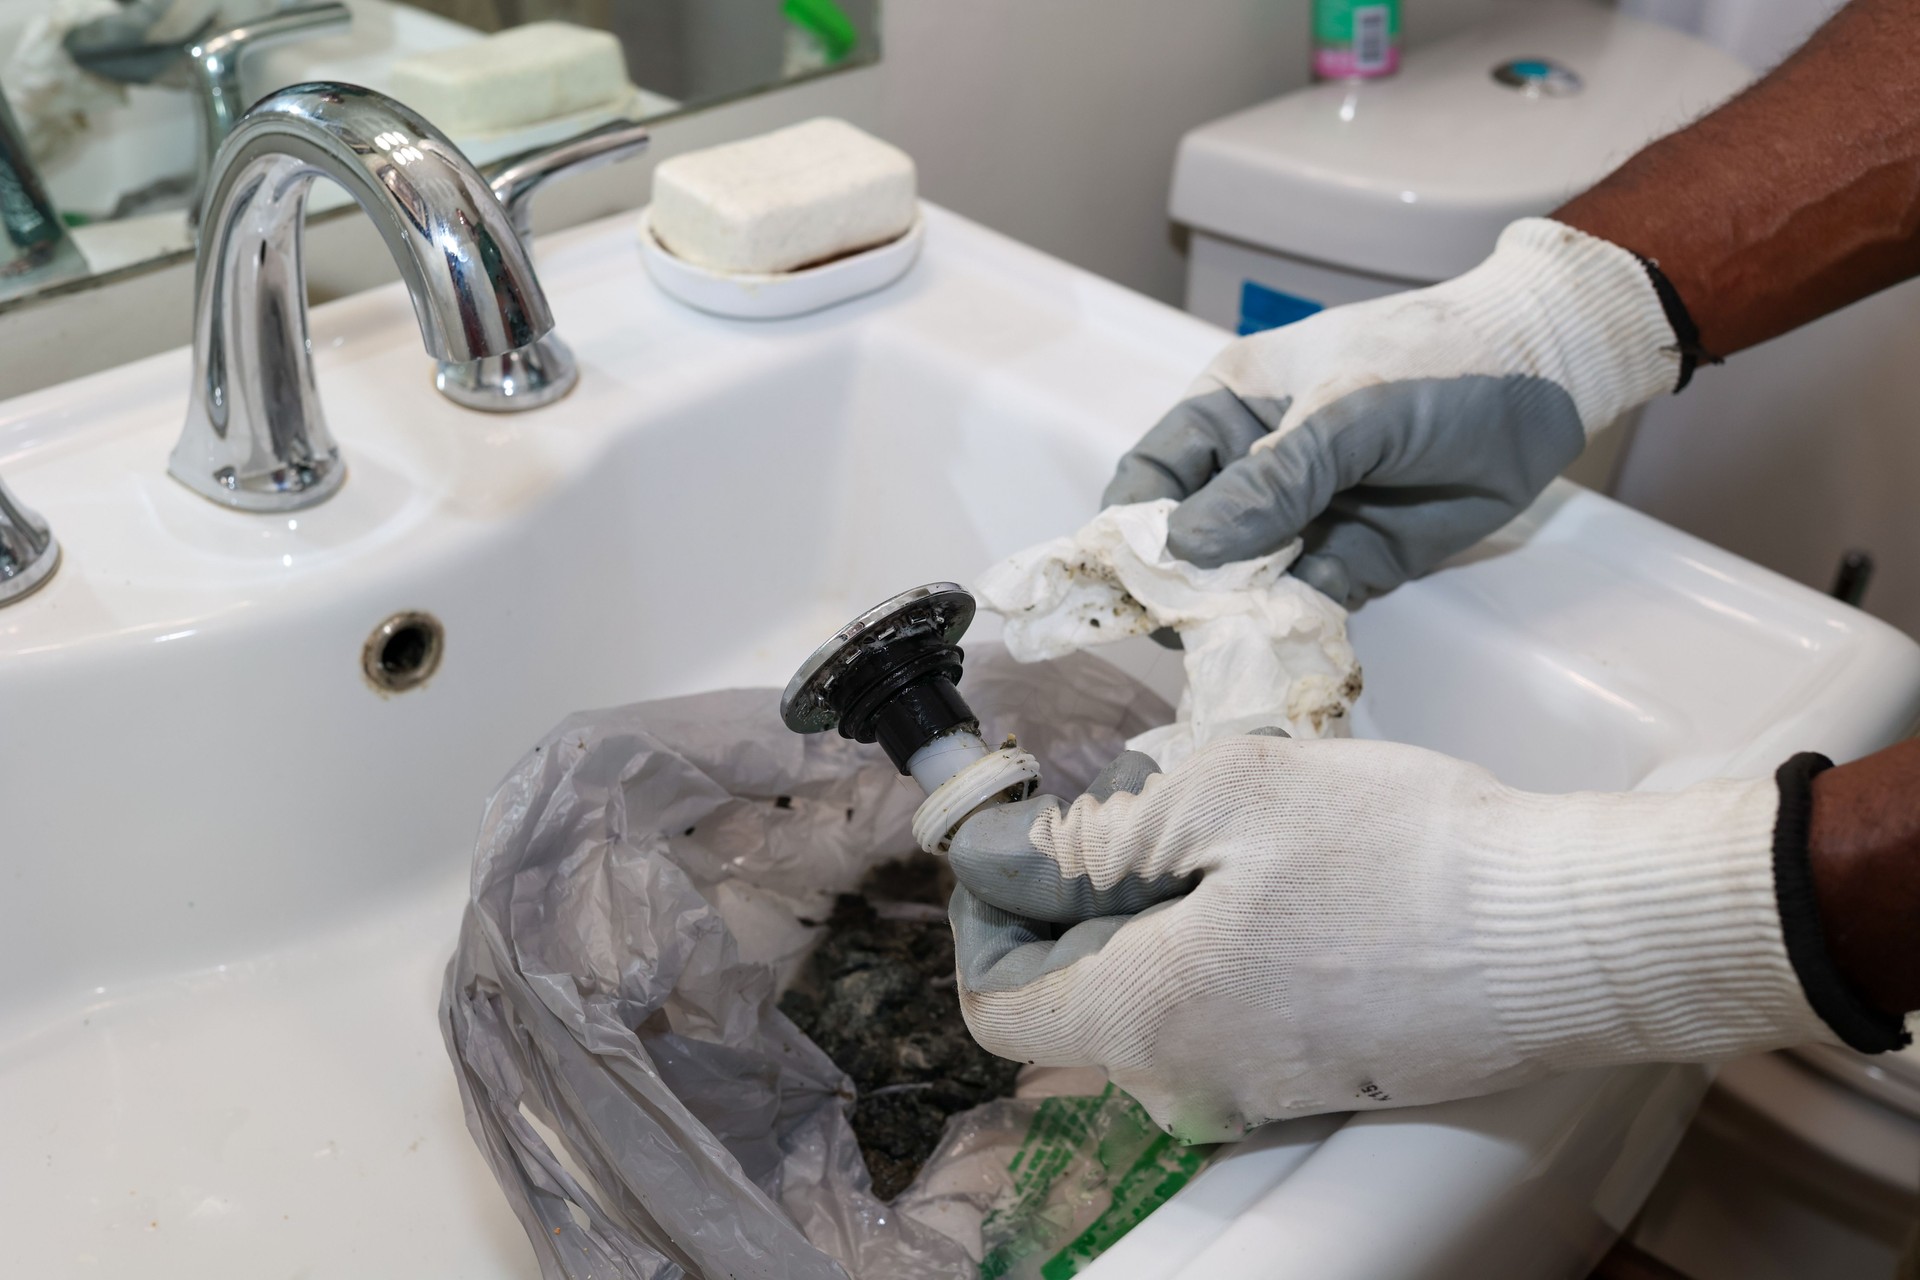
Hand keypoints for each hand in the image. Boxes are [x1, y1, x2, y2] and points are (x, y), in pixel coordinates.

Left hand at [948, 735, 1833, 1141]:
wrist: (1567, 936)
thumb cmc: (1402, 855)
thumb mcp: (1231, 790)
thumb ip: (1104, 831)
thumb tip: (1033, 857)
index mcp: (1143, 1020)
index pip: (997, 1007)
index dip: (991, 920)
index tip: (1026, 849)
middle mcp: (1186, 1085)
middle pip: (1076, 1006)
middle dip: (1083, 913)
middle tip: (1145, 820)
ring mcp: (1257, 1094)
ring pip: (1155, 1009)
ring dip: (1160, 929)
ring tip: (1232, 848)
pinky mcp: (1320, 1084)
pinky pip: (1226, 1022)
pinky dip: (1223, 957)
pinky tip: (1290, 893)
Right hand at [1106, 219, 1679, 605]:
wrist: (1549, 382)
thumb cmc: (1436, 363)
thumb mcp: (1348, 411)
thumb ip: (1271, 480)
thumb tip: (1187, 550)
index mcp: (1228, 412)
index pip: (1149, 479)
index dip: (1130, 531)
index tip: (1130, 585)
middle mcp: (1248, 472)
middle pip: (1184, 545)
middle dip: (1178, 589)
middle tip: (1187, 632)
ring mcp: (1297, 522)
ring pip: (1238, 586)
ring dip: (1232, 620)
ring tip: (1236, 647)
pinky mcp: (1348, 565)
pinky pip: (1298, 610)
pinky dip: (1287, 634)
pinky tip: (1285, 649)